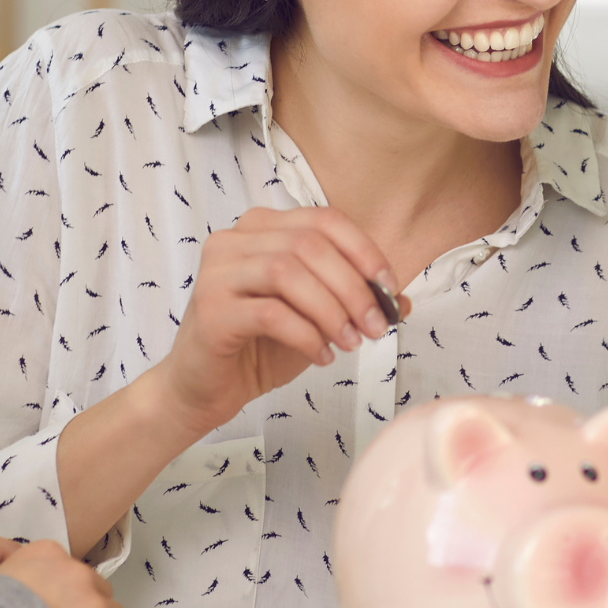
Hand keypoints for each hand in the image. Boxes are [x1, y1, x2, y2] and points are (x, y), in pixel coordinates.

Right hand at [156, 206, 409, 435]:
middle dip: (352, 287)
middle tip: (375, 326)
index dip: (363, 251)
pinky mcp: (210, 310)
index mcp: (262, 228)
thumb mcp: (317, 318)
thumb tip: (401, 301)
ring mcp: (217, 272)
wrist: (205, 387)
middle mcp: (234, 240)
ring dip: (330, 310)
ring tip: (350, 342)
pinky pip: (270, 313)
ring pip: (287, 273)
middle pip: (308, 244)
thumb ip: (354, 301)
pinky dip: (306, 335)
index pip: (323, 220)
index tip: (389, 288)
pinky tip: (322, 355)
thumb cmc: (259, 346)